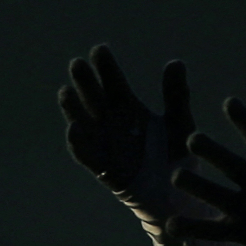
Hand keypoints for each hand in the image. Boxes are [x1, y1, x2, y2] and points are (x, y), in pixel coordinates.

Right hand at [57, 44, 194, 220]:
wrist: (180, 195)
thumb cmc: (178, 155)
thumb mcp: (179, 123)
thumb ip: (176, 96)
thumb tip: (175, 62)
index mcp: (129, 108)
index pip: (113, 83)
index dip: (105, 67)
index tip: (99, 49)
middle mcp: (112, 123)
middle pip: (95, 99)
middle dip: (86, 83)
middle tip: (78, 64)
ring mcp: (106, 145)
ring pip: (84, 123)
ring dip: (73, 109)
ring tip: (65, 92)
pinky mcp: (105, 169)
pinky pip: (88, 155)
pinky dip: (79, 143)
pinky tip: (74, 128)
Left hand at [167, 98, 245, 245]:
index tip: (229, 102)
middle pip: (236, 168)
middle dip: (214, 154)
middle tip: (192, 139)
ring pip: (221, 198)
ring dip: (198, 187)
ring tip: (176, 175)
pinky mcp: (243, 234)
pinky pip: (214, 232)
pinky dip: (193, 229)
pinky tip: (170, 224)